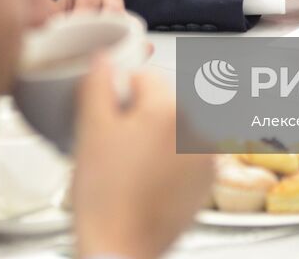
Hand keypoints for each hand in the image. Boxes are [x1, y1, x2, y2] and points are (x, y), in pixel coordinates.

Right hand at [71, 54, 212, 258]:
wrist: (121, 250)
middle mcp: (197, 129)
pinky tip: (147, 180)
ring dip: (157, 136)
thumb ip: (98, 83)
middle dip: (140, 115)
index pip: (144, 76)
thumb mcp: (90, 130)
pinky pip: (187, 154)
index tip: (108, 117)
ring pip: (175, 127)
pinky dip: (171, 160)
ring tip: (131, 167)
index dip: (118, 95)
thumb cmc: (107, 200)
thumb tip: (105, 60)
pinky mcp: (207, 181)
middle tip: (116, 146)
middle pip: (162, 101)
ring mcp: (206, 158)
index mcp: (169, 109)